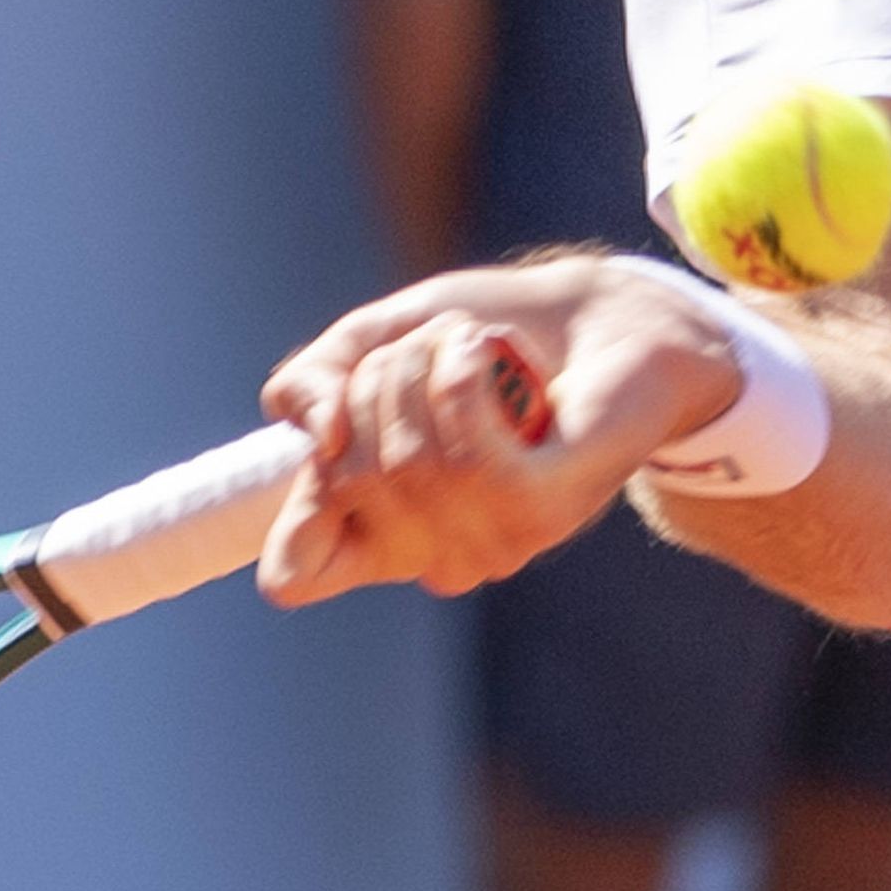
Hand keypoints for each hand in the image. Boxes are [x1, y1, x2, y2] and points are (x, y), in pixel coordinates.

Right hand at [251, 253, 743, 604]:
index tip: (333, 429)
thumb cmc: (485, 338)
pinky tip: (488, 351)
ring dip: (422, 361)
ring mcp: (491, 542)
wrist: (600, 314)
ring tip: (466, 341)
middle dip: (373, 378)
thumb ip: (313, 384)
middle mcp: (434, 556)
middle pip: (340, 476)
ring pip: (401, 458)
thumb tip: (314, 436)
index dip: (290, 503)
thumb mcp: (374, 343)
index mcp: (384, 537)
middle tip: (429, 346)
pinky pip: (464, 452)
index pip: (292, 576)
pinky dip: (461, 373)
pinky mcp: (544, 510)